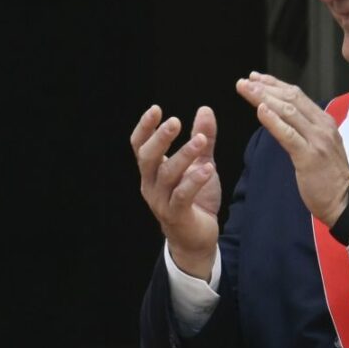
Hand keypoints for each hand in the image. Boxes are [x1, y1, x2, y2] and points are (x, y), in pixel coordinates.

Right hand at [131, 105, 221, 278]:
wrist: (197, 238)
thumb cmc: (196, 199)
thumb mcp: (201, 163)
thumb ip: (202, 137)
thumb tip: (204, 109)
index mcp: (152, 171)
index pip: (140, 146)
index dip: (145, 127)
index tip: (156, 109)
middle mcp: (151, 185)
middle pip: (147, 158)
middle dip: (160, 139)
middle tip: (174, 121)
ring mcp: (161, 201)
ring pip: (166, 175)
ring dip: (183, 156)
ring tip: (200, 140)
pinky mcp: (176, 215)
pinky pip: (182, 196)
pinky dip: (194, 181)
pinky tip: (208, 169)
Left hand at [237, 72, 348, 227]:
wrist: (344, 201)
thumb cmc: (327, 176)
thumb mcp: (317, 145)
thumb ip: (303, 128)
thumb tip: (280, 115)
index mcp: (323, 121)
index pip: (297, 95)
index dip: (275, 84)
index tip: (255, 78)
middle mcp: (322, 126)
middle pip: (290, 99)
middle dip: (265, 87)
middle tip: (244, 81)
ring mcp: (317, 140)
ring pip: (288, 112)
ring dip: (264, 98)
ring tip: (246, 90)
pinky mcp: (309, 156)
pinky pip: (288, 135)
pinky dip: (273, 121)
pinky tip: (260, 110)